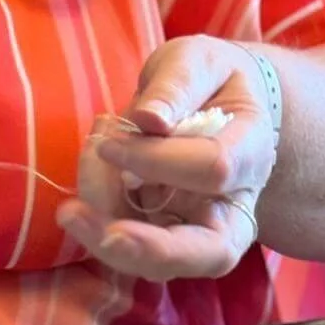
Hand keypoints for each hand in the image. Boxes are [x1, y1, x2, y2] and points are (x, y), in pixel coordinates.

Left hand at [55, 36, 277, 279]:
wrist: (215, 103)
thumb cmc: (206, 78)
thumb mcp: (195, 61)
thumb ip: (176, 86)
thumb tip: (149, 119)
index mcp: (252, 153)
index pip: (213, 170)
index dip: (156, 159)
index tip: (107, 142)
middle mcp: (236, 205)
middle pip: (210, 252)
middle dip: (145, 246)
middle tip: (77, 219)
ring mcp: (203, 230)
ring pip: (165, 263)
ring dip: (107, 238)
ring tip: (72, 208)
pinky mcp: (168, 236)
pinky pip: (134, 247)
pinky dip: (101, 225)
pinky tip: (82, 195)